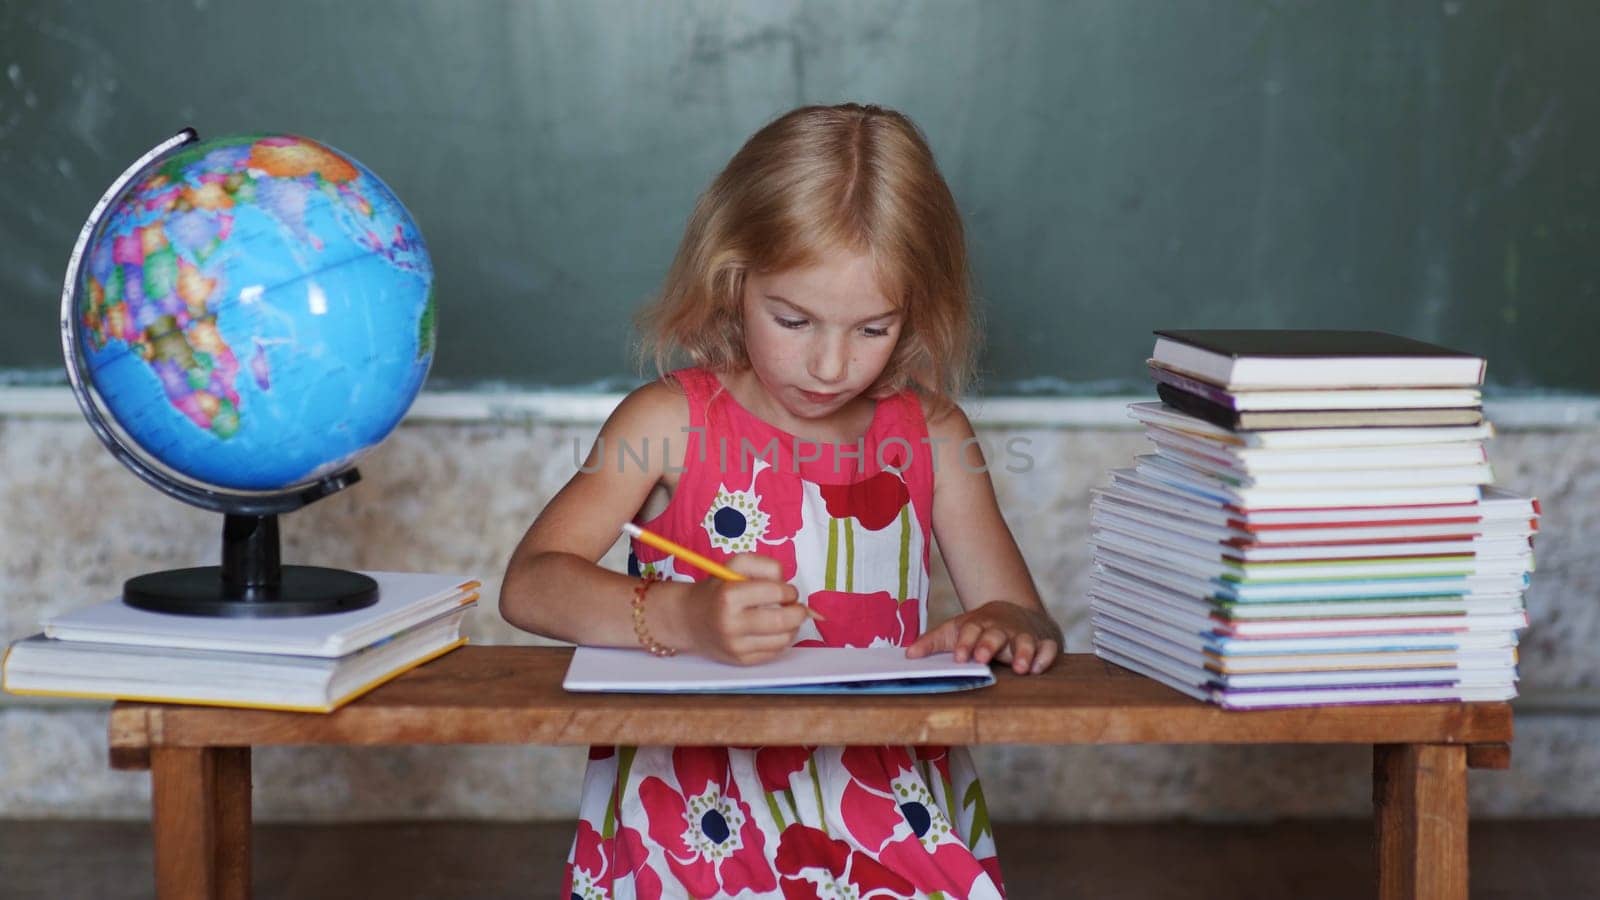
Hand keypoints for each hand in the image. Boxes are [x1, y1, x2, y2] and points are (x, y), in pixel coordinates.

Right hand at [678, 554, 806, 665]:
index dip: (790, 590)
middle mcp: (731, 624)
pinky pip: (775, 652)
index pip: (776, 592)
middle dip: (799, 612)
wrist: (689, 619)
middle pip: (784, 621)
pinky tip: (773, 631)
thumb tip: (789, 585)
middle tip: (796, 606)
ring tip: (786, 618)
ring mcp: (736, 646)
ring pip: (784, 639)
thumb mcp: (735, 566)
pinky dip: (781, 640)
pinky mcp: (741, 661)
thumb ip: (765, 565)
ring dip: (793, 627)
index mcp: (729, 596)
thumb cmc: (717, 590)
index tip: (788, 590)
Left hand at [905, 601, 1061, 674]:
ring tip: (1019, 668)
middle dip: (989, 645)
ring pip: (1024, 641)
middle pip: (995, 634)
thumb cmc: (979, 628)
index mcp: (978, 625)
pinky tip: (1038, 667)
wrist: (1015, 612)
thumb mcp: (955, 630)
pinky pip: (1048, 648)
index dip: (964, 643)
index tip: (959, 657)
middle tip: (982, 658)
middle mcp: (1001, 629)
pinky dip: (1045, 656)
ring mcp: (1023, 635)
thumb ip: (933, 643)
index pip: (969, 631)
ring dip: (1022, 652)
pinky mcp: (1043, 642)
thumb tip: (908, 656)